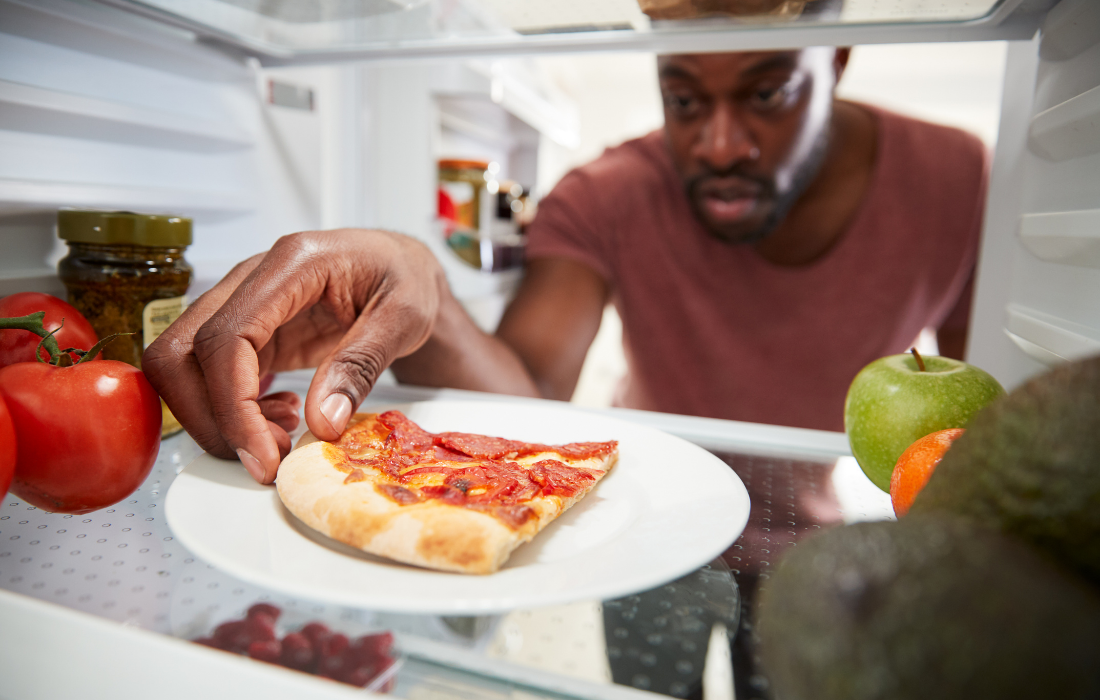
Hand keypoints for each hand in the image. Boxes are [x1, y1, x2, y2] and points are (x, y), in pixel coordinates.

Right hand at [143, 229, 444, 483]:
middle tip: (267, 457)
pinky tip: (282, 417)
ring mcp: (242, 305)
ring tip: (283, 435)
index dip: (233, 405)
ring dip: (220, 419)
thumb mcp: (405, 316)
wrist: (400, 265)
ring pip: (184, 369)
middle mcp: (252, 279)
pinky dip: (234, 412)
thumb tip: (321, 421)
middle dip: (212, 419)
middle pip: (180, 353)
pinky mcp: (247, 333)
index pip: (227, 337)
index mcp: (293, 263)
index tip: (263, 454)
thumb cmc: (404, 276)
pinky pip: (211, 377)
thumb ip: (362, 364)